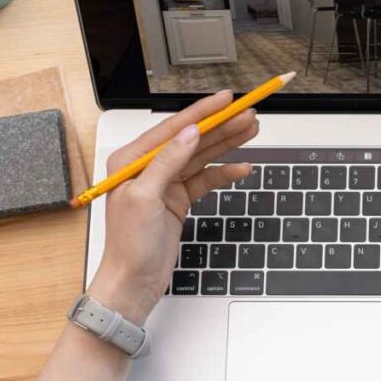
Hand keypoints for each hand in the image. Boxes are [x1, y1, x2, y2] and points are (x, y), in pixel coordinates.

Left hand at [88, 92, 257, 324]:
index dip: (202, 112)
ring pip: (202, 157)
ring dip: (227, 144)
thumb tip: (189, 133)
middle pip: (192, 139)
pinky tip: (242, 167)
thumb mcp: (145, 197)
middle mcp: (149, 167)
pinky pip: (205, 180)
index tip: (225, 99)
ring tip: (252, 130)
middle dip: (222, 126)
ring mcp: (166, 183)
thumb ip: (168, 162)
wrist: (133, 280)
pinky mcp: (179, 200)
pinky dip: (224, 174)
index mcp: (132, 159)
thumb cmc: (129, 243)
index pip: (173, 128)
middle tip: (249, 114)